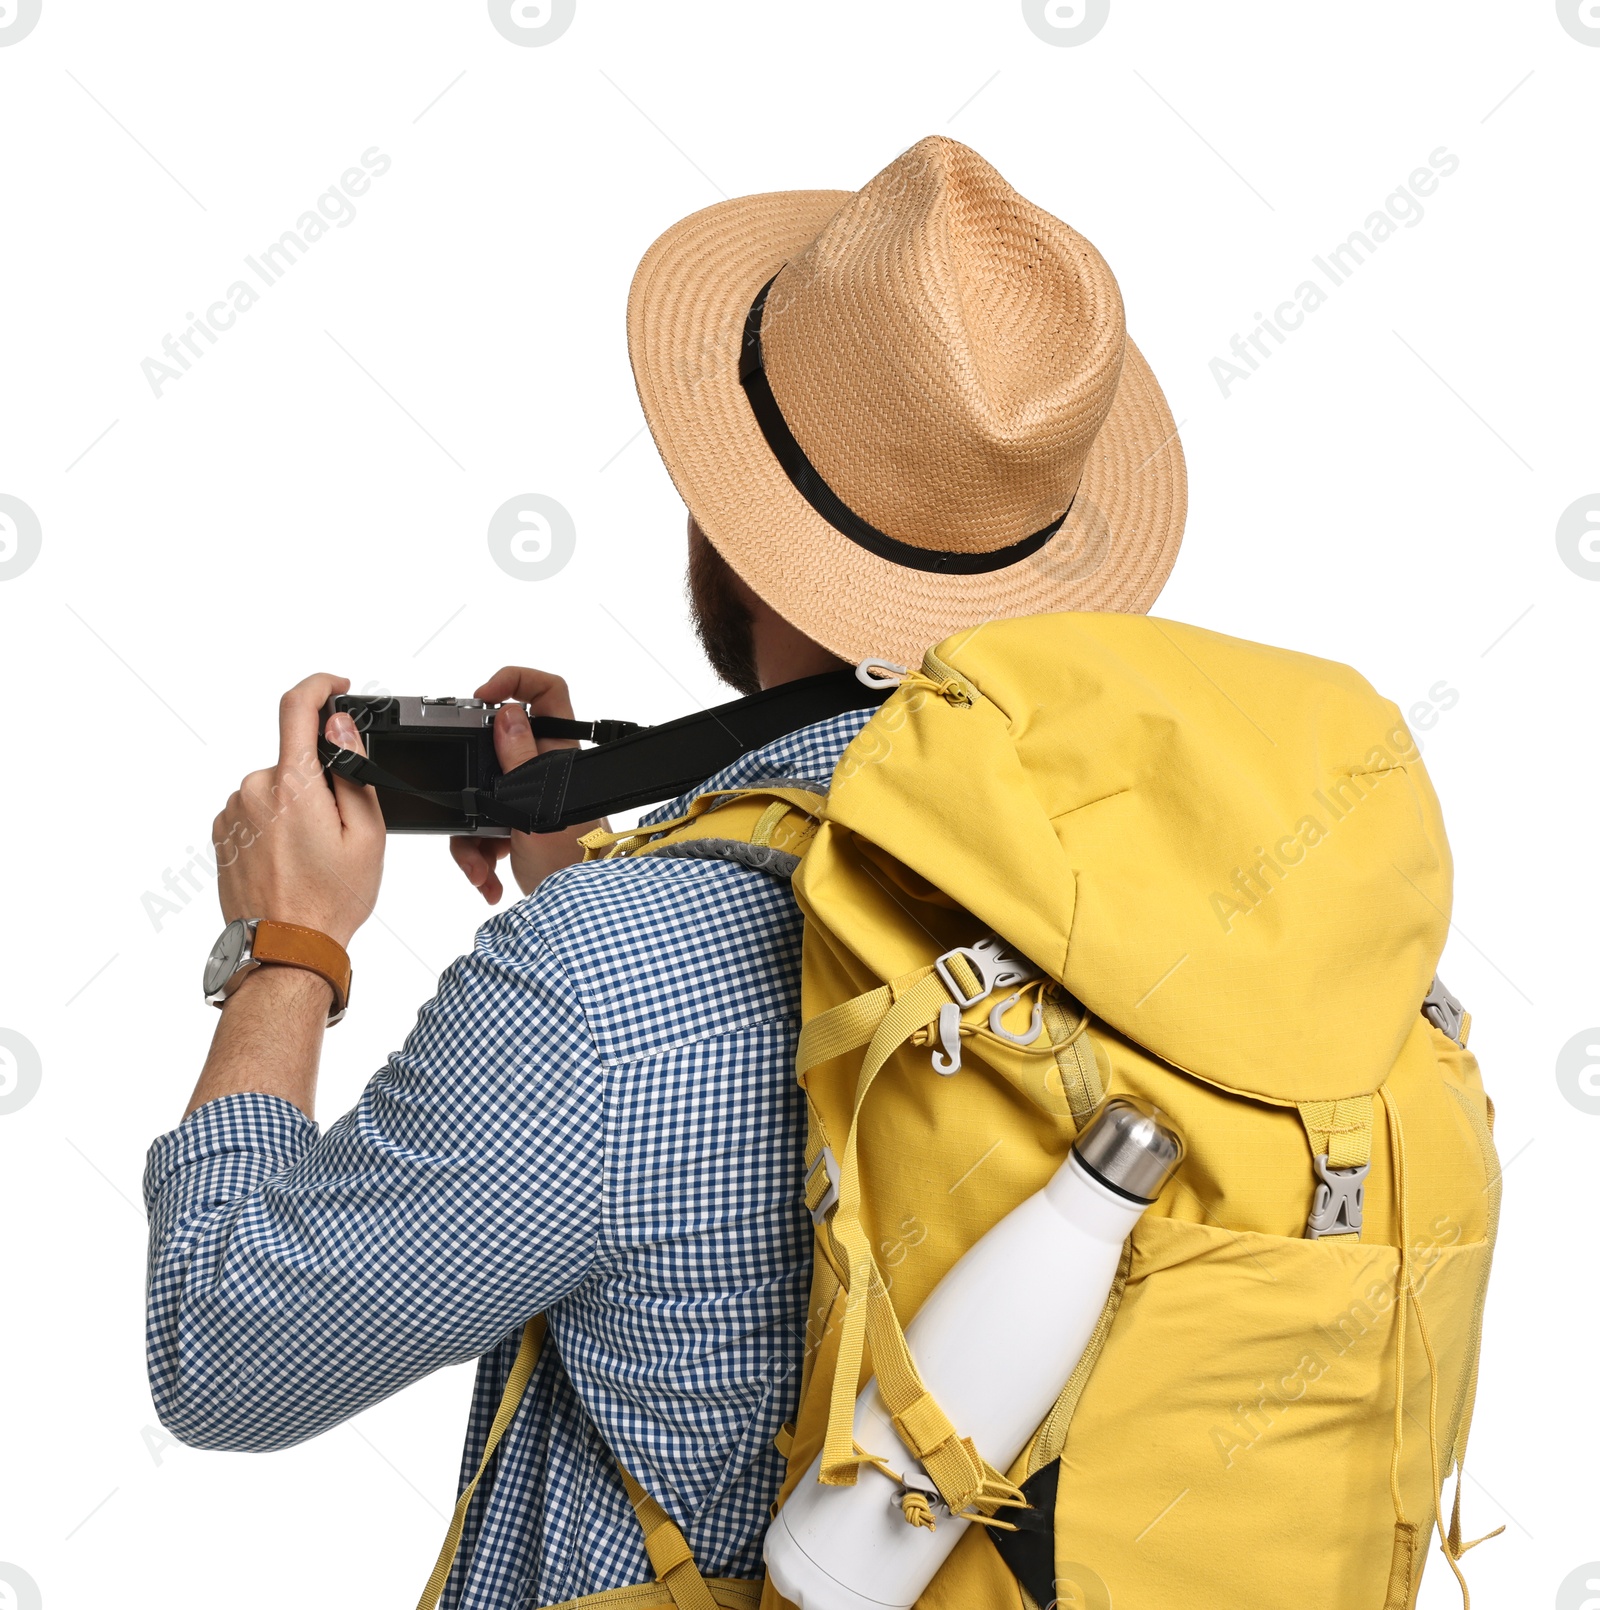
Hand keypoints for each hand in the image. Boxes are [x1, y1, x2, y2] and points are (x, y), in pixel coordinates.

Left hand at [212, 674, 385, 947]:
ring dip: (298, 806)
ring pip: (277, 788)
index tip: (337, 687)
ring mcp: (232, 812)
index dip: (320, 686)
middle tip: (341, 831)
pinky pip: (257, 810)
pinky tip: (292, 860)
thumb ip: (353, 771)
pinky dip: (278, 824)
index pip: (296, 707)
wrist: (286, 948)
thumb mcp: (367, 833)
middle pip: (295, 761)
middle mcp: (254, 790)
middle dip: (321, 783)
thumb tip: (340, 727)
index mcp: (292, 785)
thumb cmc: (330, 899)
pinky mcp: (222, 832)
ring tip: (315, 855)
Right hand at [449, 666, 603, 902]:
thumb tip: (509, 713)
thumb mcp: (536, 811)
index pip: (549, 692)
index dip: (517, 680)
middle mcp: (544, 772)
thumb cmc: (570, 866)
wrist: (574, 915)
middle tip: (467, 806)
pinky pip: (483, 828)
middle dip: (471, 784)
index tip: (483, 697)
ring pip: (482, 795)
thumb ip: (520, 762)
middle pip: (494, 752)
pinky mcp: (516, 826)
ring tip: (479, 867)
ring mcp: (529, 799)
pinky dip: (478, 855)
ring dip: (471, 836)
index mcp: (558, 756)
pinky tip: (486, 878)